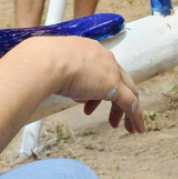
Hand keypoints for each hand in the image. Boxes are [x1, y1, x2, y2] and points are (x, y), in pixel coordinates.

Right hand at [31, 37, 145, 134]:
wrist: (45, 61)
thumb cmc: (41, 63)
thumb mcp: (52, 66)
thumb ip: (61, 74)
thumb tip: (62, 85)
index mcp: (89, 49)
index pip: (101, 68)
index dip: (98, 86)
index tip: (89, 101)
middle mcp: (103, 56)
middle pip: (118, 79)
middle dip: (117, 98)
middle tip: (113, 115)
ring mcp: (110, 70)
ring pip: (128, 92)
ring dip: (125, 110)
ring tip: (115, 126)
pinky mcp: (114, 86)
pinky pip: (131, 103)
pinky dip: (135, 116)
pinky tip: (136, 129)